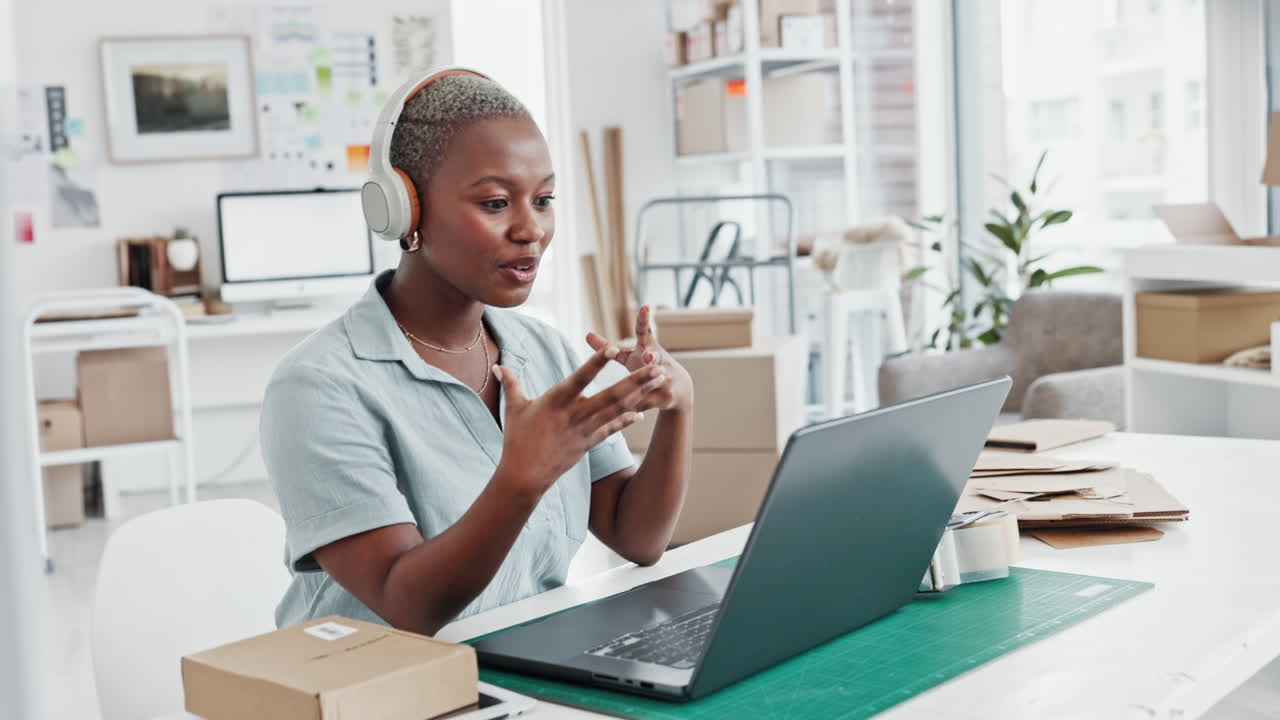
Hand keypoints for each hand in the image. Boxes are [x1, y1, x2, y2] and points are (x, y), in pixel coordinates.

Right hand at [492, 348, 666, 496]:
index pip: (581, 377)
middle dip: (638, 380)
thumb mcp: (514, 408)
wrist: (525, 476)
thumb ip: (512, 384)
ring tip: (659, 381)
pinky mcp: (589, 443)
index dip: (598, 363)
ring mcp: (585, 430)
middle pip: (612, 395)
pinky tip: (642, 413)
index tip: (616, 348)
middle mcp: (575, 414)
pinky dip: (626, 420)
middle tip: (659, 366)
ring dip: (641, 395)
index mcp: (557, 401)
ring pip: (618, 410)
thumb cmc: (517, 440)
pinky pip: (611, 430)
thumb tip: (500, 366)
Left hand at [587, 305, 692, 413]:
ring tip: (652, 379)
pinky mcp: (665, 397)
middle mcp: (658, 361)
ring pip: (653, 381)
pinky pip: (648, 402)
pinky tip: (629, 414)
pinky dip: (638, 406)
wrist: (678, 389)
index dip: (644, 320)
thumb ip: (609, 348)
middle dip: (651, 356)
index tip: (645, 307)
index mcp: (648, 348)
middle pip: (654, 357)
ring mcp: (665, 378)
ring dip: (649, 382)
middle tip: (647, 355)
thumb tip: (586, 335)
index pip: (645, 331)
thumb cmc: (646, 366)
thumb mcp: (630, 356)